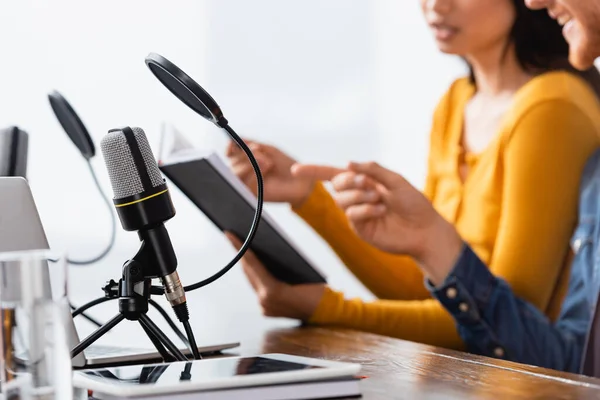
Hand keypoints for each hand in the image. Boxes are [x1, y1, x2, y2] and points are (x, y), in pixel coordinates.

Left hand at [225, 232, 324, 319]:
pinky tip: (253, 265)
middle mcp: (264, 301)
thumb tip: (266, 250)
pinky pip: (258, 289)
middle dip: (241, 255)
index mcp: (272, 291)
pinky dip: (256, 277)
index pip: (252, 263)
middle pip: (248, 272)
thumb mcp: (302, 272)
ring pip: (252, 281)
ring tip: (241, 248)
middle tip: (233, 237)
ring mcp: (265, 307)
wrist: (327, 313)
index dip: (239, 247)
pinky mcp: (267, 310)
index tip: (230, 235)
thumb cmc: (318, 292)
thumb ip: (281, 264)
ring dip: (248, 266)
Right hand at [226, 140, 314, 207]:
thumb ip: (252, 145)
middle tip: (259, 151)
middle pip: (231, 164)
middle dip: (244, 155)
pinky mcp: (254, 195)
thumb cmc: (286, 166)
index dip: (230, 149)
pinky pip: (246, 185)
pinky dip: (255, 174)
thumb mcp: (269, 150)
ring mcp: (248, 185)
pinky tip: (267, 169)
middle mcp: (245, 173)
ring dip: (249, 164)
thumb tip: (237, 138)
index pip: (230, 156)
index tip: (234, 143)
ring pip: (236, 175)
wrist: (300, 181)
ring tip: (267, 161)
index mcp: (246, 161)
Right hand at [292, 162, 462, 283]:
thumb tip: (348, 164)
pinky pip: (352, 215)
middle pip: (336, 184)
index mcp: (363, 183)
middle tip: (368, 183)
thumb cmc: (414, 203)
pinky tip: (379, 211)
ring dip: (359, 195)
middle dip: (349, 181)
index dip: (313, 171)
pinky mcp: (360, 230)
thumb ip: (373, 170)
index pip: (333, 175)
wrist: (425, 229)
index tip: (294, 170)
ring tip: (379, 199)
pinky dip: (364, 209)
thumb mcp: (396, 180)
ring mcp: (357, 214)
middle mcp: (356, 197)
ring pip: (342, 200)